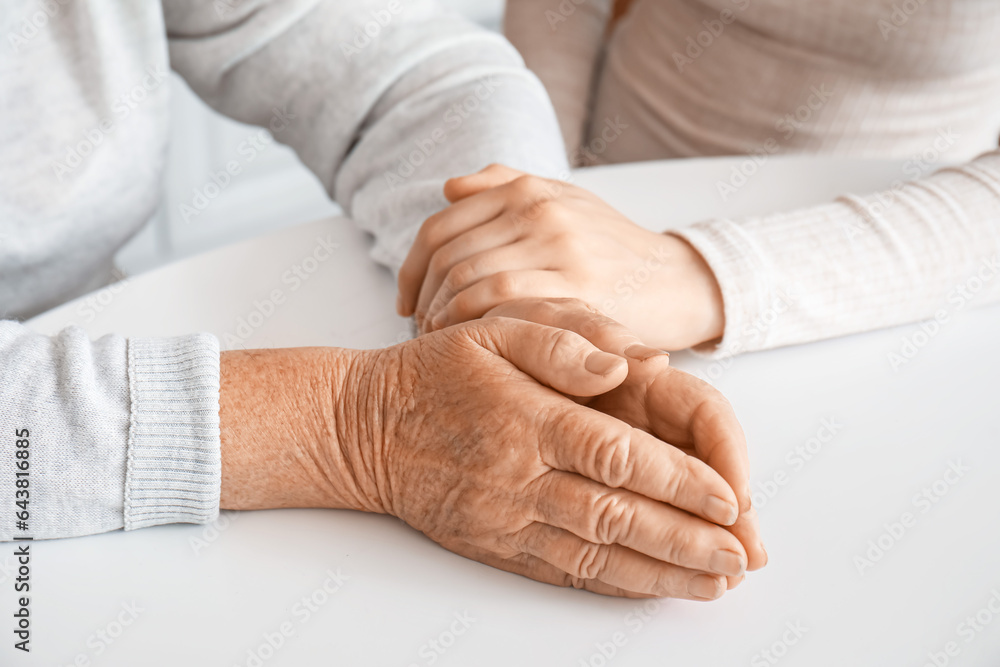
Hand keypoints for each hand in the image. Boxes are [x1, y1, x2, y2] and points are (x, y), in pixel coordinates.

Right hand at [350, 318, 748, 597]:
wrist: (363, 429)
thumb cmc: (432, 374)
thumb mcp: (492, 330)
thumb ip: (561, 342)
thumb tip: (628, 363)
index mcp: (528, 417)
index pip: (616, 456)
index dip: (677, 481)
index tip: (728, 501)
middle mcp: (521, 476)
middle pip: (617, 515)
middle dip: (687, 540)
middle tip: (742, 557)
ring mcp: (507, 518)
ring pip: (596, 554)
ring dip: (661, 573)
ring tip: (714, 584)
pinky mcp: (495, 545)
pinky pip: (561, 571)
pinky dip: (612, 584)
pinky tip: (650, 589)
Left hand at [397, 164, 725, 349]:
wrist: (679, 281)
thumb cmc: (613, 249)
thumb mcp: (565, 201)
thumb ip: (506, 187)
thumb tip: (449, 188)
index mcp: (527, 190)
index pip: (440, 227)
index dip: (410, 270)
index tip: (405, 302)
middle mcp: (539, 211)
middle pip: (448, 258)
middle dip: (422, 302)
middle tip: (419, 332)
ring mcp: (558, 247)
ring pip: (469, 283)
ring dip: (442, 319)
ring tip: (441, 343)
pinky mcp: (577, 286)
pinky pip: (503, 305)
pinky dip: (474, 327)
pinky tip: (474, 346)